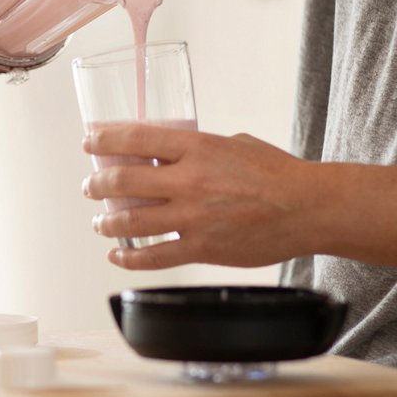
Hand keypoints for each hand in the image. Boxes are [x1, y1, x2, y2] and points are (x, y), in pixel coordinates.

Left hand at [81, 123, 316, 269]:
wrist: (307, 208)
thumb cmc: (277, 173)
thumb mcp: (235, 143)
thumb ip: (201, 148)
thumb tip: (175, 153)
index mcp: (197, 147)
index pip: (136, 139)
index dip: (105, 140)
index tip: (89, 142)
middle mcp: (189, 181)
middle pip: (123, 181)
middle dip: (98, 184)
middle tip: (90, 186)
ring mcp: (193, 217)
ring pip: (131, 221)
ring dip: (106, 222)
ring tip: (99, 222)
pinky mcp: (202, 248)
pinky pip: (154, 256)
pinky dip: (129, 257)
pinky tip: (118, 255)